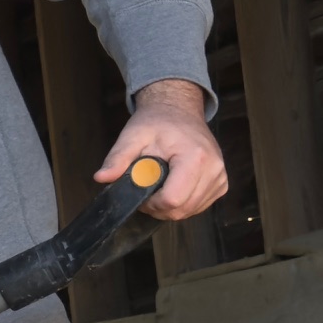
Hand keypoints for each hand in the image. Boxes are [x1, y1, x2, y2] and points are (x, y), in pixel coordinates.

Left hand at [101, 79, 230, 220]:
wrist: (179, 111)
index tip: (141, 187)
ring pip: (189, 212)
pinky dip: (182, 203)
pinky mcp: (221, 184)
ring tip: (159, 182)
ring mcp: (220, 178)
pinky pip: (198, 207)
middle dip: (158, 206)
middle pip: (181, 210)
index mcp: (195, 157)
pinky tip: (173, 185)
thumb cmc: (157, 122)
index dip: (150, 202)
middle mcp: (214, 169)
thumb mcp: (132, 136)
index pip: (172, 200)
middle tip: (147, 186)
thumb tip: (101, 178)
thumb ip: (118, 159)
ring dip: (169, 205)